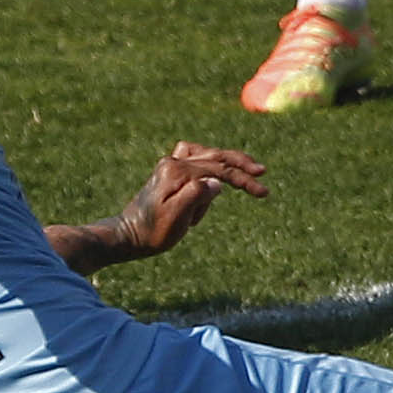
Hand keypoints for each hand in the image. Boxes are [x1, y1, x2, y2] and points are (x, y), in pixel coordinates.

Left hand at [109, 142, 267, 257]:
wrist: (129, 236)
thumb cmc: (153, 232)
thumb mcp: (176, 218)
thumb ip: (196, 196)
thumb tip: (217, 182)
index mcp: (176, 172)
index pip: (218, 170)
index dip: (243, 179)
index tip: (263, 191)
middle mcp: (173, 163)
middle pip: (215, 157)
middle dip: (240, 166)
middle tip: (263, 172)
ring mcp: (170, 165)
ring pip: (207, 156)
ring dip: (226, 165)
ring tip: (246, 173)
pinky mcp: (169, 171)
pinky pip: (194, 158)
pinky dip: (209, 162)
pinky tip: (216, 171)